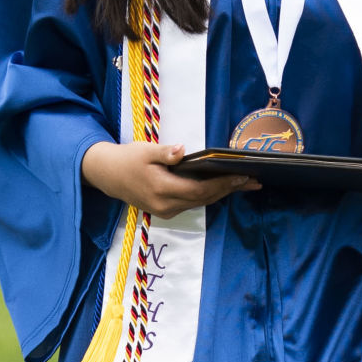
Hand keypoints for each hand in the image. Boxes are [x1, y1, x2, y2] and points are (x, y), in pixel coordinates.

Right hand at [81, 140, 258, 219]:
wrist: (108, 175)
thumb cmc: (128, 159)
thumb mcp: (145, 150)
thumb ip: (166, 152)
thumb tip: (181, 150)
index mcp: (162, 189)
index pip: (200, 189)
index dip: (223, 184)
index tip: (242, 176)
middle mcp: (167, 205)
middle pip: (205, 198)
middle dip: (230, 190)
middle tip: (253, 181)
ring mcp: (166, 210)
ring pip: (200, 203)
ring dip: (222, 194)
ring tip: (244, 185)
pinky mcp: (166, 210)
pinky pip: (193, 203)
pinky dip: (209, 195)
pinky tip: (222, 187)